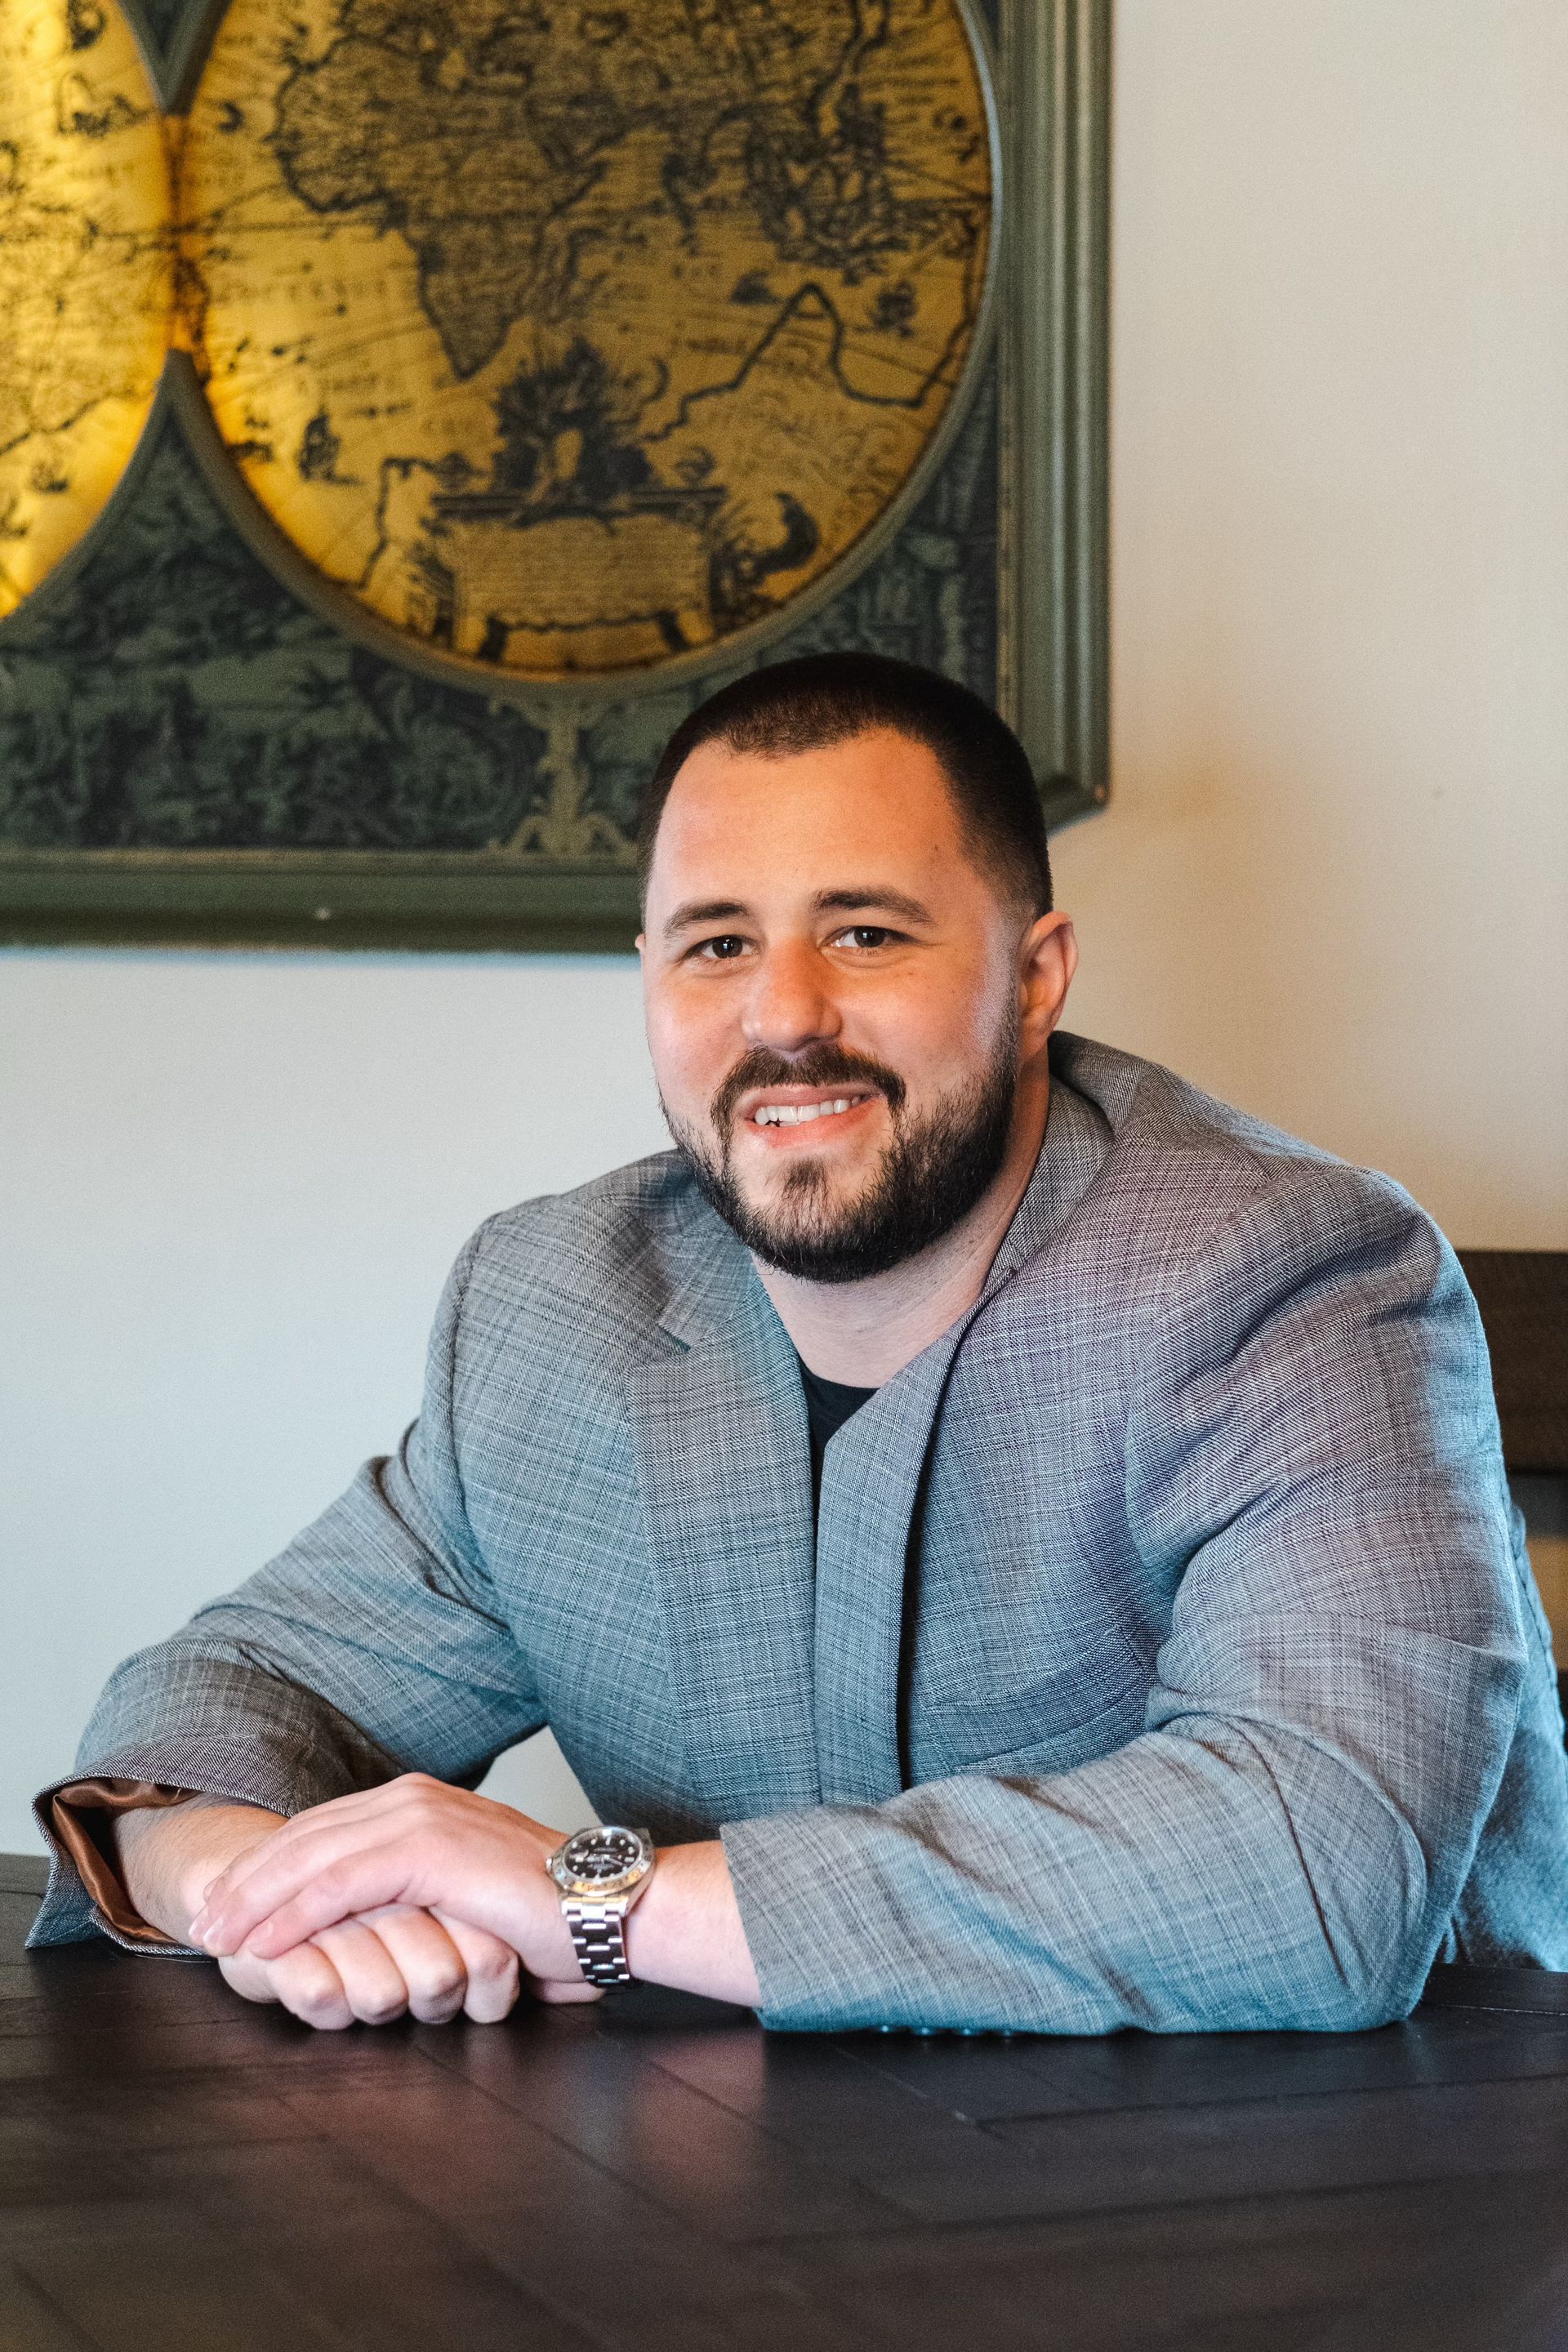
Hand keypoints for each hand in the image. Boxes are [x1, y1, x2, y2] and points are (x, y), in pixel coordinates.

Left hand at [113, 1793, 526, 2027]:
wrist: (600, 1907)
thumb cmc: (540, 1913)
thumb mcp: (456, 1892)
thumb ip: (409, 1890)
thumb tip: (363, 1919)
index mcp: (416, 1802)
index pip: (321, 1828)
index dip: (267, 1866)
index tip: (227, 1906)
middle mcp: (412, 1798)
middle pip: (305, 1836)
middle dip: (246, 1881)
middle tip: (203, 1924)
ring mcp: (420, 1818)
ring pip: (312, 1857)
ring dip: (256, 1900)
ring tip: (218, 1937)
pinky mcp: (429, 1851)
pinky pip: (342, 1884)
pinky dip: (295, 1914)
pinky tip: (265, 1942)